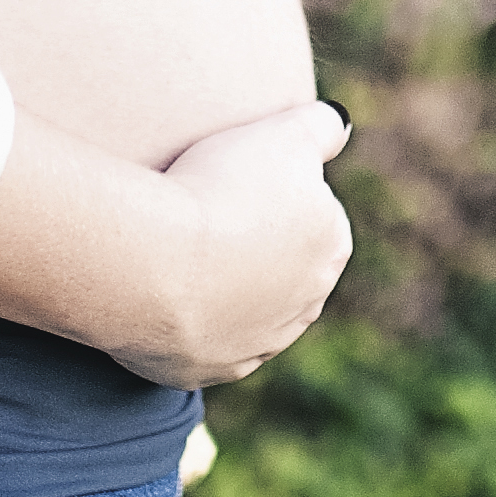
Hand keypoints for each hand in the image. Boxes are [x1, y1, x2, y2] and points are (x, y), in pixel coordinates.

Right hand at [125, 101, 353, 388]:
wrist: (156, 263)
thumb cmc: (219, 190)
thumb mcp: (282, 133)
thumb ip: (321, 127)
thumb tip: (339, 126)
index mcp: (330, 245)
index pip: (315, 217)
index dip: (275, 197)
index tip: (236, 185)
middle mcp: (306, 304)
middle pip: (285, 270)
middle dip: (257, 250)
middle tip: (207, 221)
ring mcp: (259, 344)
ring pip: (249, 314)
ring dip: (228, 293)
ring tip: (185, 262)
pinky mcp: (213, 370)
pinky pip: (207, 347)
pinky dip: (192, 327)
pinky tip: (170, 300)